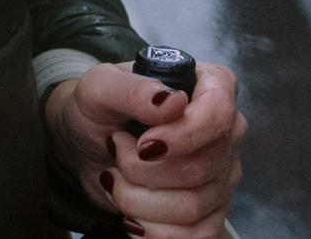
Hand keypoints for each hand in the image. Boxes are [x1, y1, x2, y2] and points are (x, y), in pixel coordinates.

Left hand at [45, 59, 244, 237]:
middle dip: (142, 170)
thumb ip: (133, 89)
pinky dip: (152, 231)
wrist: (86, 145)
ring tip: (117, 179)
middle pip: (200, 168)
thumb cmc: (97, 109)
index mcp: (210, 87)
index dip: (182, 136)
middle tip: (116, 152)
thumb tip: (172, 102)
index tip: (143, 144)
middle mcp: (225, 132)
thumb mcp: (100, 87)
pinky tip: (132, 213)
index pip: (218, 114)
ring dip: (138, 201)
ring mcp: (221, 175)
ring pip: (193, 208)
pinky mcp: (211, 212)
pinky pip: (195, 237)